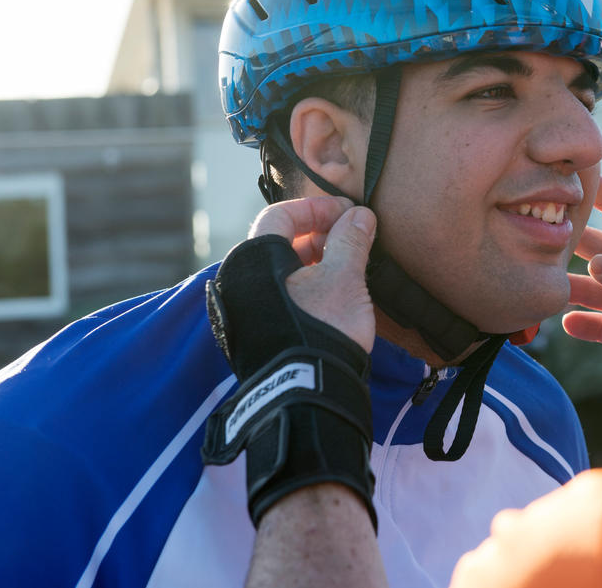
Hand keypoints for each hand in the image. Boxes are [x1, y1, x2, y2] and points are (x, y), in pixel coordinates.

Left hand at [249, 196, 377, 351]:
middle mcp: (240, 281)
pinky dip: (306, 287)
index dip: (317, 208)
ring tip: (347, 268)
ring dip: (315, 262)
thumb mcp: (345, 278)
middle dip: (320, 235)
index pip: (281, 214)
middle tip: (352, 240)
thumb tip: (360, 215)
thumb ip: (351, 241)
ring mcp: (245, 310)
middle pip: (280, 242)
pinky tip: (333, 297)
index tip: (348, 215)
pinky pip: (279, 296)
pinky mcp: (255, 333)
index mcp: (254, 260)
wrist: (307, 393)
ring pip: (281, 271)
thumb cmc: (322, 328)